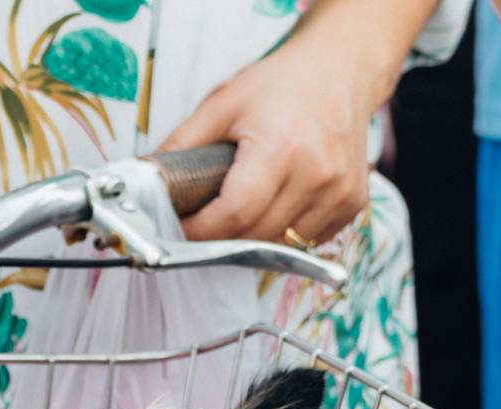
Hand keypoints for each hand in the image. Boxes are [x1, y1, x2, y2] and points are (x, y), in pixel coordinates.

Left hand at [158, 31, 386, 245]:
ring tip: (240, 212)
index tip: (180, 228)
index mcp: (281, 149)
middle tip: (202, 224)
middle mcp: (317, 175)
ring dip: (254, 239)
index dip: (200, 231)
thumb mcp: (223, 104)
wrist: (341, 69)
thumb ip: (182, 144)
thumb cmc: (281, 84)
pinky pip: (309, 241)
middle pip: (255, 237)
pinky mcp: (353, 203)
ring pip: (282, 246)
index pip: (233, 216)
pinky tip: (276, 205)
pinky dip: (285, 234)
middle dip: (221, 238)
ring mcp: (340, 192)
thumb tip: (147, 180)